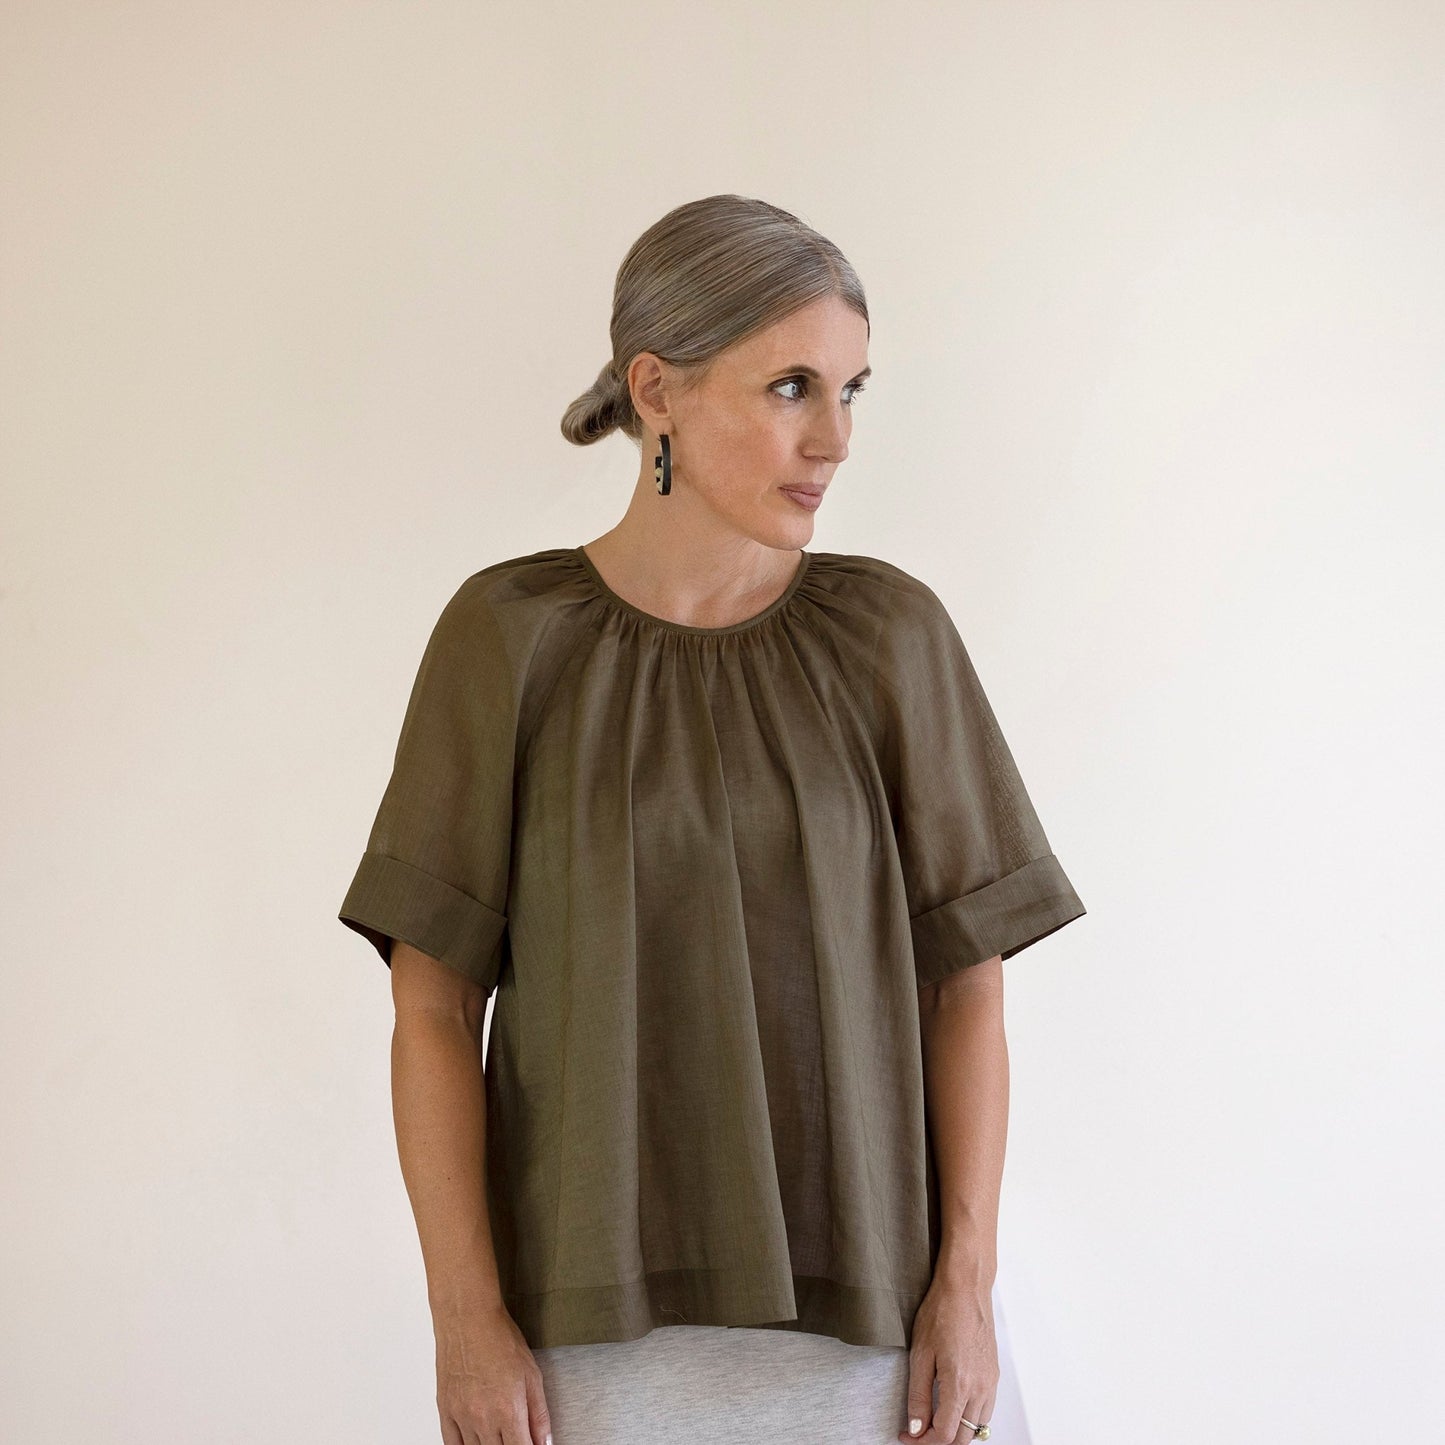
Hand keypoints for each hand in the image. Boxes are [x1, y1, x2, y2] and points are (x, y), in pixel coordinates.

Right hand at [434, 1300, 552, 1444]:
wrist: (468, 1318)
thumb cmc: (500, 1339)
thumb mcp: (532, 1374)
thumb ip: (539, 1414)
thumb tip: (545, 1442)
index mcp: (508, 1410)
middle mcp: (483, 1418)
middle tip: (515, 1435)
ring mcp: (461, 1416)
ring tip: (498, 1433)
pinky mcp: (445, 1411)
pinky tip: (475, 1441)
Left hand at [897, 1276, 998, 1444]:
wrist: (966, 1288)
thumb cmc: (942, 1312)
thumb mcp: (920, 1354)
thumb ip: (918, 1396)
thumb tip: (916, 1427)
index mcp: (960, 1385)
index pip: (944, 1434)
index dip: (923, 1442)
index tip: (907, 1436)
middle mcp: (981, 1388)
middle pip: (964, 1437)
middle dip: (940, 1441)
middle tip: (918, 1432)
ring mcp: (991, 1382)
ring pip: (978, 1427)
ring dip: (957, 1431)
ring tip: (934, 1421)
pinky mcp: (994, 1374)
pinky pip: (986, 1410)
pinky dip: (970, 1418)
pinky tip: (954, 1406)